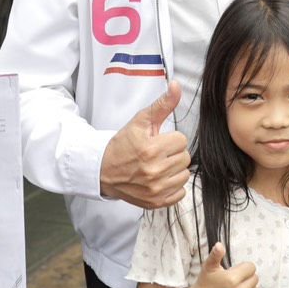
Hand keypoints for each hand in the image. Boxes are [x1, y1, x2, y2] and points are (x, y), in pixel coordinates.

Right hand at [100, 80, 190, 208]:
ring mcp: (155, 189)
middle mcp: (154, 171)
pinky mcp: (155, 202)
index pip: (182, 140)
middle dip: (173, 153)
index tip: (158, 141)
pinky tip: (159, 179)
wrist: (103, 171)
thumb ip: (162, 104)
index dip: (170, 139)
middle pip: (185, 158)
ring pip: (184, 175)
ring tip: (158, 165)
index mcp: (151, 149)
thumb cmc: (122, 144)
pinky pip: (179, 193)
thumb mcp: (140, 121)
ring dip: (174, 169)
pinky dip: (172, 186)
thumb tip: (176, 86)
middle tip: (157, 153)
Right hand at [186, 242, 258, 287]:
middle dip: (246, 278)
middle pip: (255, 279)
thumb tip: (219, 245)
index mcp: (231, 280)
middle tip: (234, 281)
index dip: (243, 267)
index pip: (251, 268)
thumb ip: (216, 255)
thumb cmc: (206, 283)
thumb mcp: (209, 267)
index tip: (235, 271)